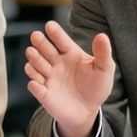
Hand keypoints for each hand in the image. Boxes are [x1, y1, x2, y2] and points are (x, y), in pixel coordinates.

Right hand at [23, 21, 114, 136]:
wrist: (88, 111)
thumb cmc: (95, 87)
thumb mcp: (104, 69)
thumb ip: (103, 53)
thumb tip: (102, 36)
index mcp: (70, 54)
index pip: (61, 41)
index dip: (55, 33)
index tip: (49, 25)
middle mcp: (56, 63)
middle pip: (45, 50)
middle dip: (40, 43)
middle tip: (36, 36)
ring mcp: (49, 78)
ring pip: (37, 66)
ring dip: (34, 60)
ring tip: (32, 53)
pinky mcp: (44, 94)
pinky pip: (36, 88)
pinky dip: (34, 86)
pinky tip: (35, 83)